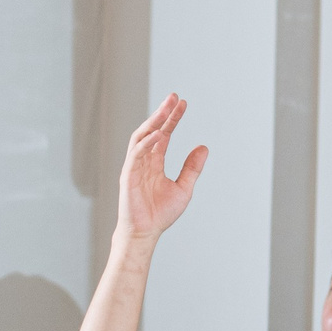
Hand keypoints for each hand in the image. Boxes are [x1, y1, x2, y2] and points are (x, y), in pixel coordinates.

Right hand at [113, 94, 208, 248]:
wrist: (145, 233)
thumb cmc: (160, 214)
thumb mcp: (183, 188)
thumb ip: (192, 168)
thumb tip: (204, 147)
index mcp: (154, 162)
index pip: (164, 134)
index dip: (172, 119)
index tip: (183, 103)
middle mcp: (143, 161)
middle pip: (152, 130)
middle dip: (163, 113)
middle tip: (174, 97)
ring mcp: (134, 166)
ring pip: (142, 137)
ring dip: (154, 121)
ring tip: (166, 109)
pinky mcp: (128, 175)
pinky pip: (136, 154)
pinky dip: (147, 142)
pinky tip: (160, 133)